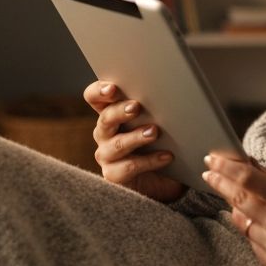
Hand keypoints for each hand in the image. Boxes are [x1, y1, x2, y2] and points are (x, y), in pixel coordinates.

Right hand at [82, 80, 186, 202]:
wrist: (166, 177)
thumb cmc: (160, 141)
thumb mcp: (158, 121)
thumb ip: (155, 107)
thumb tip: (170, 91)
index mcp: (111, 113)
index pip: (94, 97)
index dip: (99, 92)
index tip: (112, 88)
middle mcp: (104, 133)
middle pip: (105, 119)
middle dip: (120, 111)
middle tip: (136, 107)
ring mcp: (107, 155)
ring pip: (117, 144)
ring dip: (135, 137)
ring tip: (154, 132)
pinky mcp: (114, 174)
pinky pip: (129, 167)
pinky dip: (149, 161)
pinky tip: (166, 156)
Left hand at [203, 154, 265, 265]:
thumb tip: (249, 166)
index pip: (249, 180)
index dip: (227, 168)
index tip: (213, 159)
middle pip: (238, 199)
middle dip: (221, 183)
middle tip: (209, 173)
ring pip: (241, 221)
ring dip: (236, 207)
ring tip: (236, 197)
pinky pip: (251, 241)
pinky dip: (252, 229)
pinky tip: (259, 223)